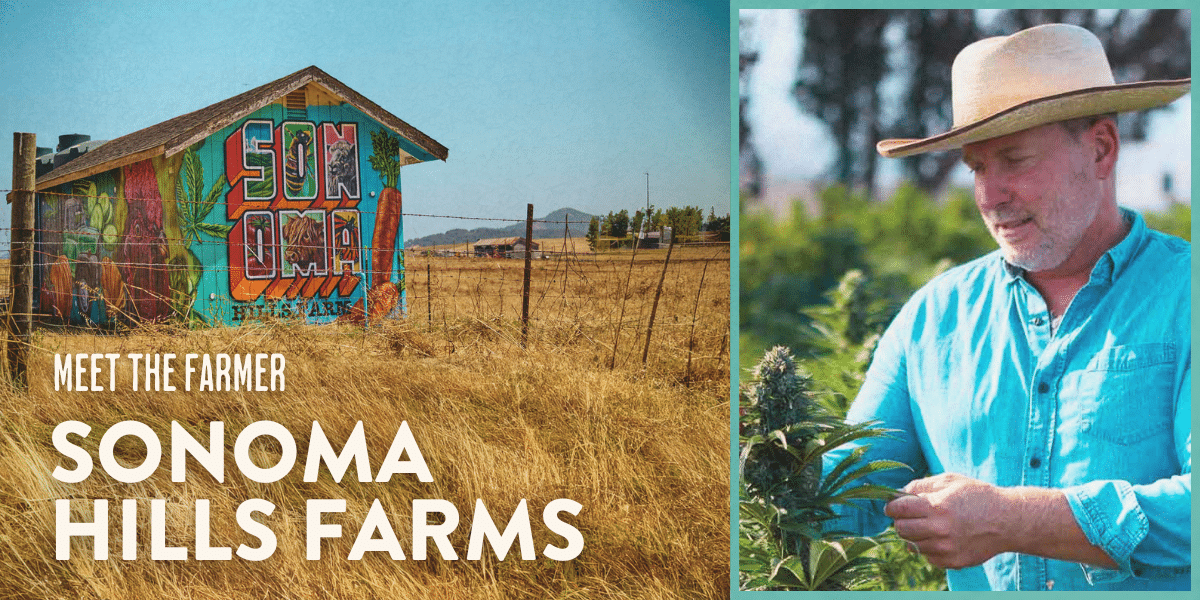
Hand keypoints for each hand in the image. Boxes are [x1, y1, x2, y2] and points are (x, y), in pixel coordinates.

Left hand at [884, 473, 1012, 569]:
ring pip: (912, 544)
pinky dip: (928, 547)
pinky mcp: (952, 562)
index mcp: (936, 507)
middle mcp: (939, 530)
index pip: (898, 510)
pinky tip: (941, 537)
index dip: (892, 506)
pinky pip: (927, 556)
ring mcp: (945, 548)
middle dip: (901, 521)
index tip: (892, 506)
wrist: (1007, 521)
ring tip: (929, 525)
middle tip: (910, 516)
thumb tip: (897, 494)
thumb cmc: (977, 496)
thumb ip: (920, 486)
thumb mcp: (949, 481)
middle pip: (901, 529)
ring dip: (915, 535)